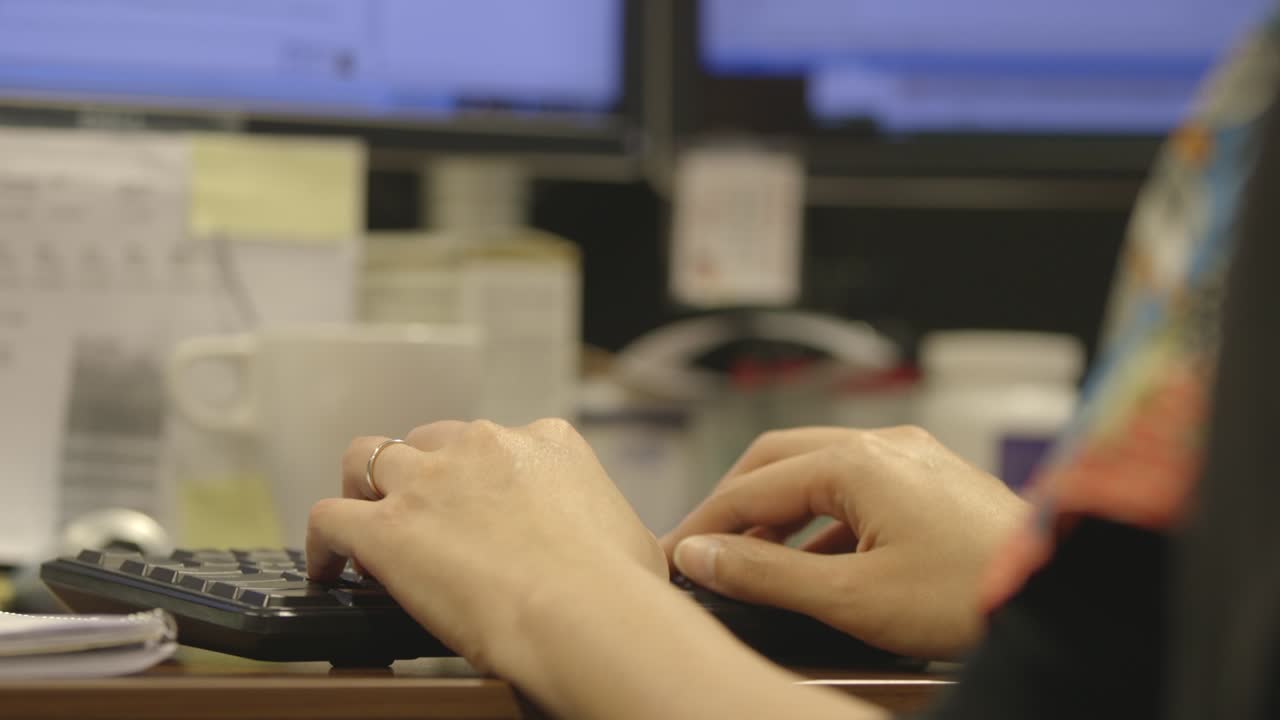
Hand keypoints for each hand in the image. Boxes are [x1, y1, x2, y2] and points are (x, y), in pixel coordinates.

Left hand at [306, 418, 667, 671]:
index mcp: (546, 443)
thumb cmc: (619, 588)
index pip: (500, 443)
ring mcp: (429, 483)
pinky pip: (329, 518)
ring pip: (367, 457)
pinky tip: (326, 567)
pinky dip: (322, 542)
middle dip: (422, 472)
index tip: (482, 509)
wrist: (584, 613)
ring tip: (360, 519)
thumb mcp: (634, 540)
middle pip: (430, 441)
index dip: (484, 478)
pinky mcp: (387, 528)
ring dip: (361, 486)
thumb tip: (619, 549)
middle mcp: (484, 446)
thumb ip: (610, 528)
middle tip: (422, 514)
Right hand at [662, 426, 1029, 658]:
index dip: (705, 524)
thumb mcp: (851, 596)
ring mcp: (913, 456)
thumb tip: (701, 557)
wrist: (1057, 594)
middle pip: (779, 460)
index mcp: (856, 461)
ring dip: (779, 512)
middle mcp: (883, 444)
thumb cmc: (966, 595)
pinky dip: (823, 519)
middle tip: (703, 546)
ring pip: (819, 470)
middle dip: (735, 503)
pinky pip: (859, 486)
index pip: (752, 488)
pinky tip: (817, 562)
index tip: (673, 556)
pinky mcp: (935, 479)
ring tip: (752, 560)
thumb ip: (765, 575)